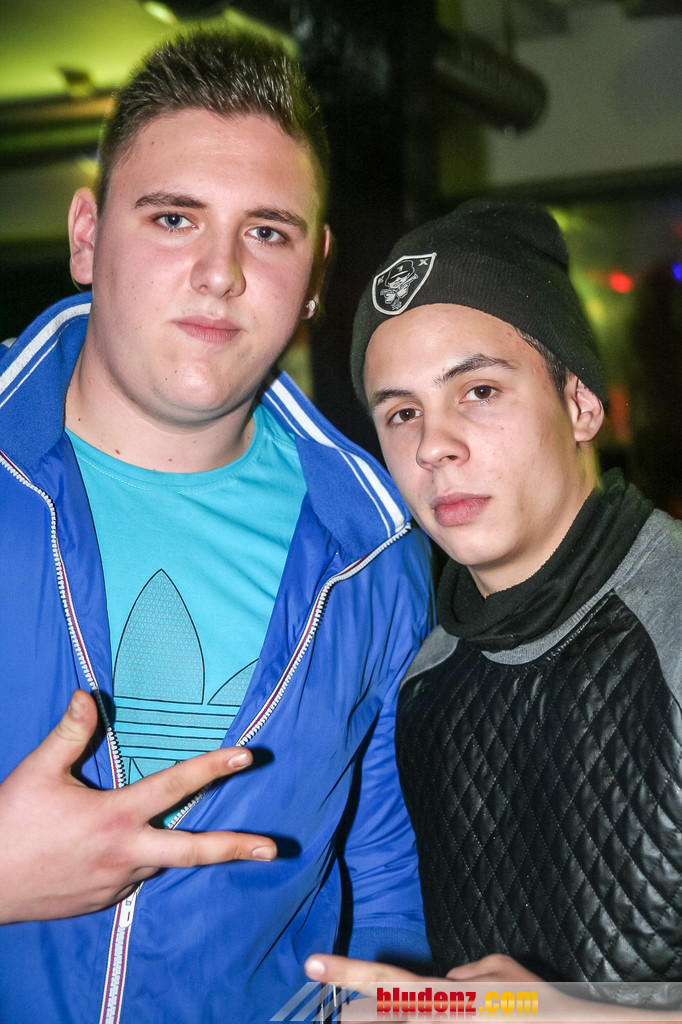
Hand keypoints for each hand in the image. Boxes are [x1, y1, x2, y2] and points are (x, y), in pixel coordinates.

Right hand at [0, 689, 276, 923]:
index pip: (175, 785)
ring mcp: (116, 883)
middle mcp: (125, 854)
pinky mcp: (102, 901)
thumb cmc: (10, 824)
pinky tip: (120, 849)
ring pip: (160, 861)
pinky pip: (132, 877)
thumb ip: (71, 733)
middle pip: (192, 850)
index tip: (247, 755)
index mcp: (115, 817)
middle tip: (274, 848)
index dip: (213, 767)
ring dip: (174, 847)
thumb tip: (86, 693)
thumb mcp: (39, 771)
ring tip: (180, 838)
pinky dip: (138, 860)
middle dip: (236, 847)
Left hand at [306, 955, 681, 1021]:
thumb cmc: (542, 1001)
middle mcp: (444, 1015)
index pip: (388, 980)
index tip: (312, 963)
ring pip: (408, 1018)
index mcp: (448, 994)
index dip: (348, 973)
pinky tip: (461, 1003)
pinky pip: (428, 1022)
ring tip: (380, 1009)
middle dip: (350, 994)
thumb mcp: (505, 971)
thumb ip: (472, 971)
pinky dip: (420, 1016)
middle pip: (385, 1007)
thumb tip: (449, 978)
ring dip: (384, 1014)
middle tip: (313, 972)